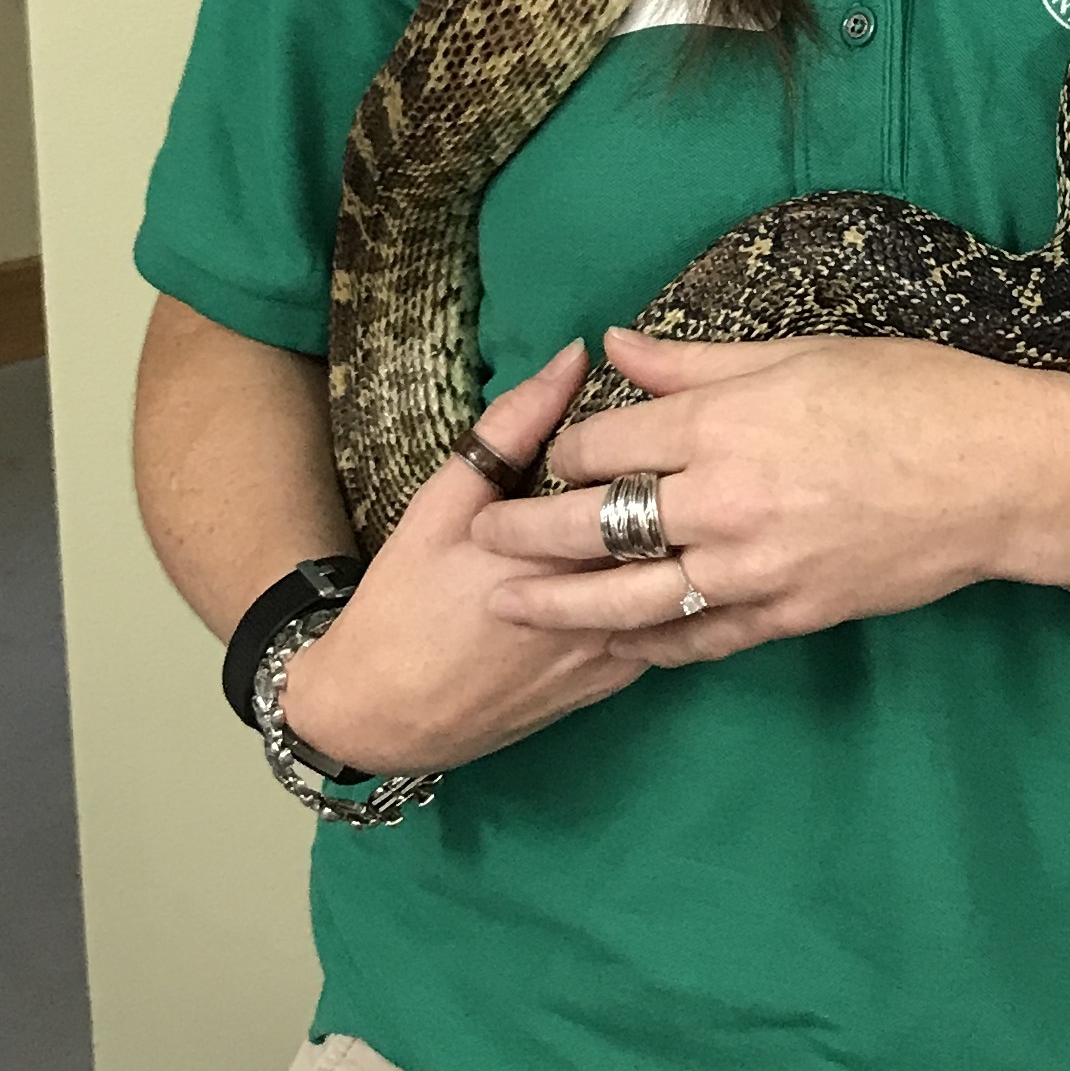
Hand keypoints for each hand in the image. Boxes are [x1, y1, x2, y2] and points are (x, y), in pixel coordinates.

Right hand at [274, 347, 681, 771]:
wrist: (384, 713)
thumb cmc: (405, 599)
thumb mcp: (441, 502)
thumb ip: (511, 428)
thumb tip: (574, 357)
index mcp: (557, 554)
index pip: (641, 480)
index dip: (660, 440)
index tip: (661, 408)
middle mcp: (598, 607)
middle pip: (671, 531)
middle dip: (683, 486)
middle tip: (679, 448)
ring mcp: (613, 653)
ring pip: (680, 582)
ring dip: (685, 537)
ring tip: (681, 495)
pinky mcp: (615, 683)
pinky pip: (670, 627)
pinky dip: (673, 586)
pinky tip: (666, 555)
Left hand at [471, 327, 1069, 666]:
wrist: (999, 474)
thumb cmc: (910, 393)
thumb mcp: (802, 353)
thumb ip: (697, 363)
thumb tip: (613, 347)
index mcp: (724, 422)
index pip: (607, 441)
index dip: (564, 447)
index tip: (544, 452)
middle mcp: (724, 501)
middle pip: (596, 524)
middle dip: (529, 530)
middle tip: (482, 538)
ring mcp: (755, 568)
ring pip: (630, 598)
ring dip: (562, 604)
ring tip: (509, 606)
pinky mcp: (789, 615)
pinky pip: (698, 638)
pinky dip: (651, 643)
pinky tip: (618, 646)